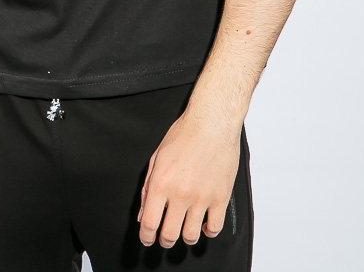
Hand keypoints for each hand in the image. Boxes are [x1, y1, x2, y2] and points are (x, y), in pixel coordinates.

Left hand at [137, 109, 239, 248]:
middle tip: (165, 237)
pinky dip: (208, 230)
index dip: (146, 236)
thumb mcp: (157, 157)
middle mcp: (180, 193)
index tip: (147, 239)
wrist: (212, 122)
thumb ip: (147, 187)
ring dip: (185, 236)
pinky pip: (214, 228)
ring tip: (184, 228)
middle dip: (164, 241)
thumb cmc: (185, 134)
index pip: (149, 223)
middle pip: (169, 235)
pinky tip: (204, 223)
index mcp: (161, 183)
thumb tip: (143, 211)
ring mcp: (201, 197)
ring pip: (191, 236)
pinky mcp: (220, 197)